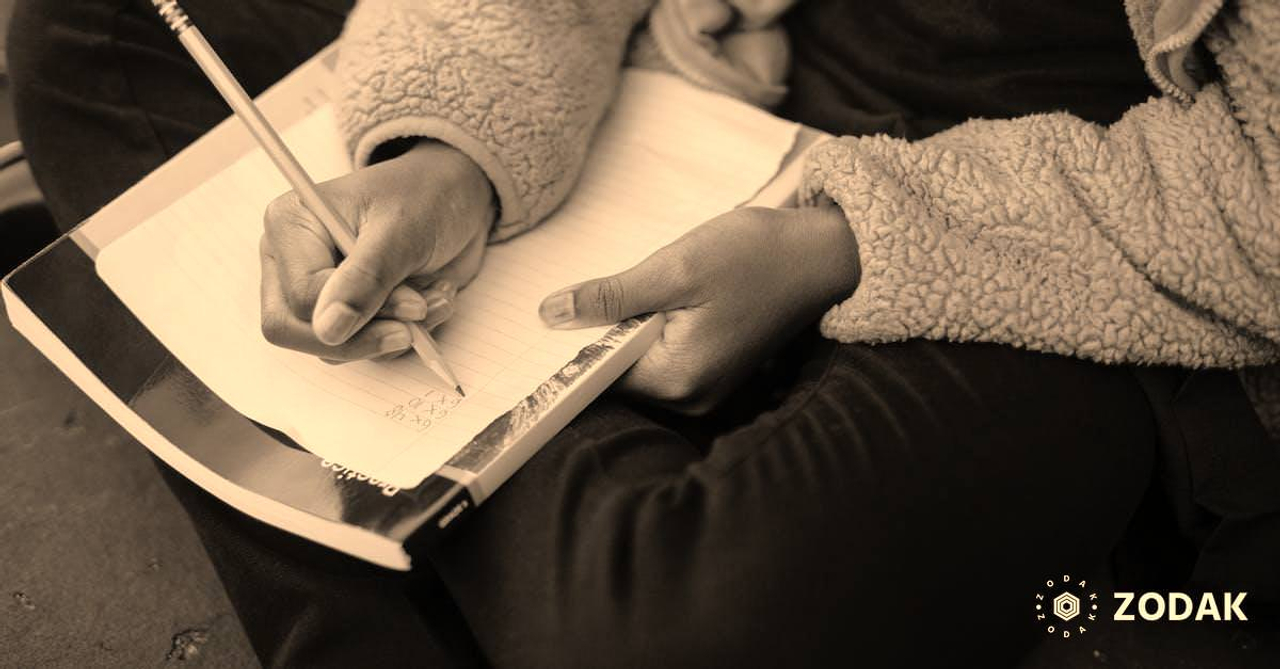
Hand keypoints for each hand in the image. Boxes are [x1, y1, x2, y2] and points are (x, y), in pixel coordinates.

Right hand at [259, 140, 494, 361]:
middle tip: (416, 323)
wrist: (457, 196)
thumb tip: (328, 330)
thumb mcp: (401, 231)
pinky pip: (362, 347)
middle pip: (295, 331)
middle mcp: (292, 261)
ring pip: (333, 346)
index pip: (301, 297)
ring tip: (434, 297)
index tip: (413, 305)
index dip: (355, 312)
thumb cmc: (426, 196)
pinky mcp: (347, 311)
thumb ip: (365, 279)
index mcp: (291, 225)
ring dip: (394, 332)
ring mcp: (317, 289)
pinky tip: (431, 300)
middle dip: (364, 336)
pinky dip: (404, 335)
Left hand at [538, 205, 858, 413]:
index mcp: (677, 379)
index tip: (562, 312)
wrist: (822, 255)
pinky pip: (667, 357)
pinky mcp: (717, 372)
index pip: (599, 375)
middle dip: (608, 331)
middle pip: (619, 372)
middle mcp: (691, 398)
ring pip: (641, 362)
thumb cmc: (756, 256)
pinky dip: (658, 329)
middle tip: (621, 284)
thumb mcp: (674, 267)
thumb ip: (610, 297)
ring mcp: (707, 389)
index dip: (576, 343)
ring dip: (634, 327)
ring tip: (659, 287)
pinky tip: (675, 297)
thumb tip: (550, 315)